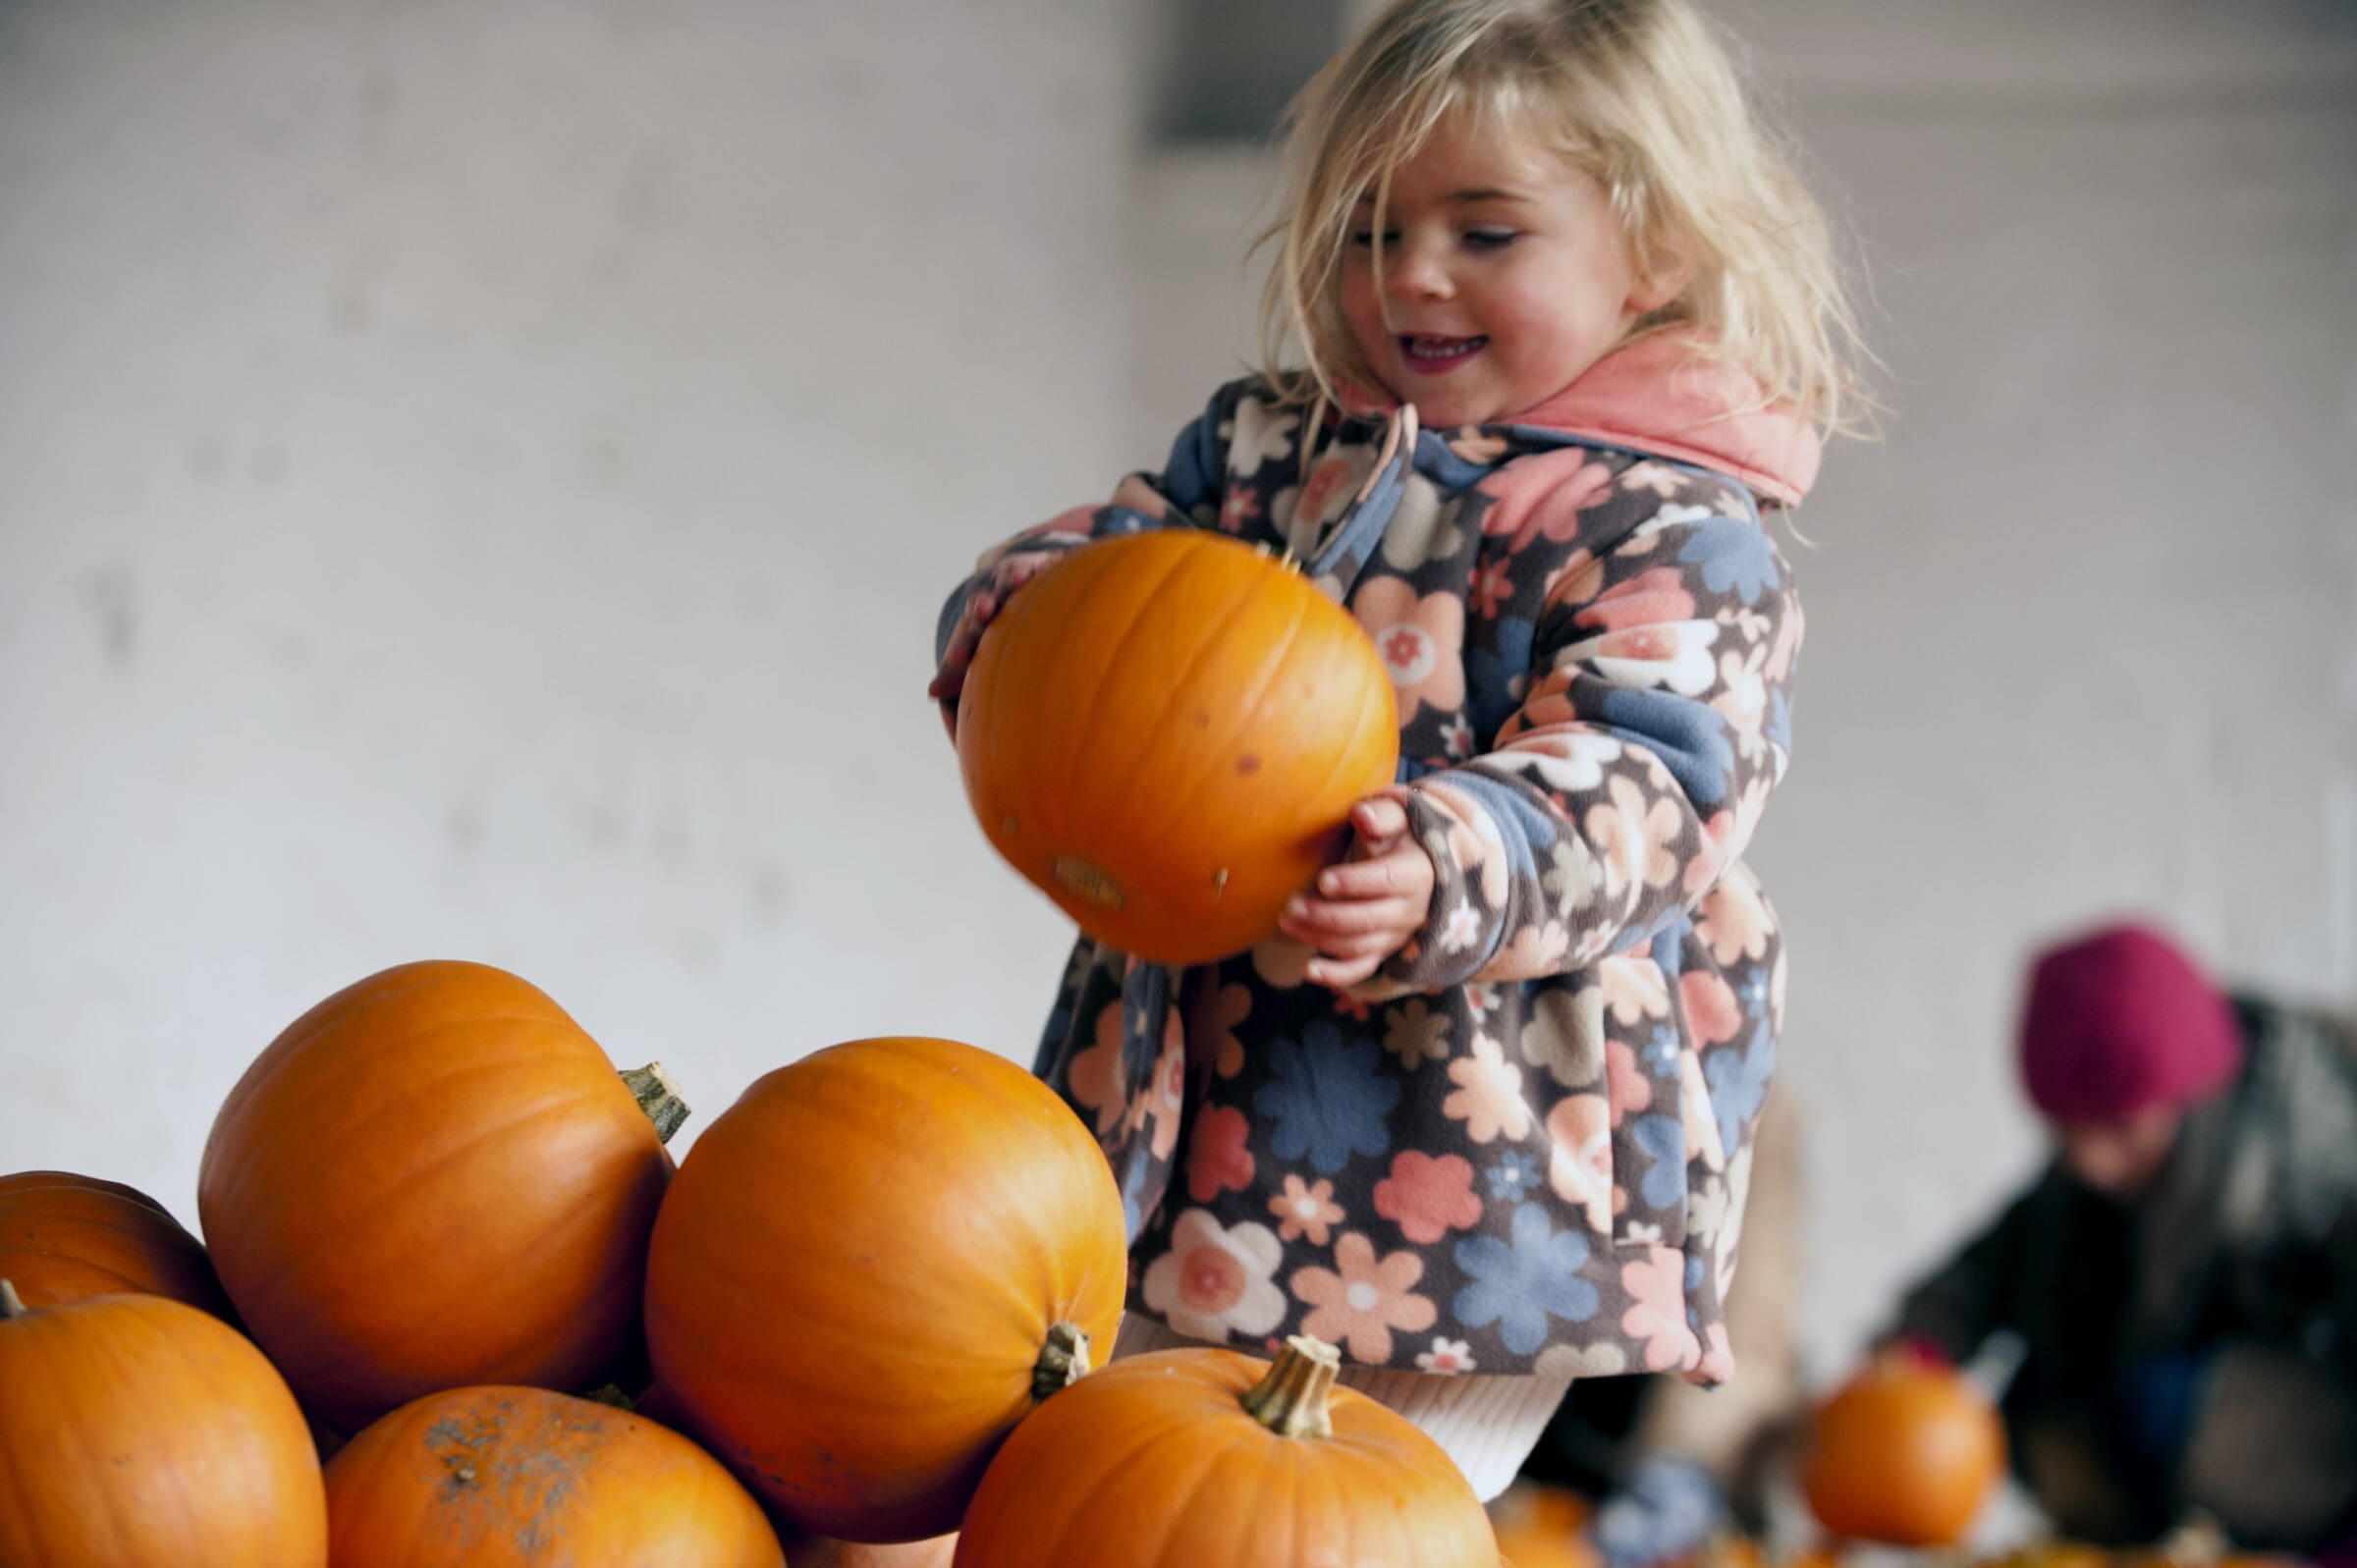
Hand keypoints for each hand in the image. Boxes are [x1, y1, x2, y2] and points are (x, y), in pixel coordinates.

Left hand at [928, 549, 1063, 703]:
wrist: (1018, 581)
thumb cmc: (999, 628)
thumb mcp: (982, 650)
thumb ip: (958, 674)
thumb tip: (930, 692)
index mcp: (978, 623)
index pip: (969, 634)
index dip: (964, 645)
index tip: (958, 657)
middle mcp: (992, 600)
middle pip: (984, 603)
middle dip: (983, 607)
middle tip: (983, 612)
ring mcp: (1012, 582)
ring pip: (1006, 580)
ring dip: (1008, 579)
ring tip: (1018, 579)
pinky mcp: (1034, 566)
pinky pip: (1031, 564)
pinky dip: (1030, 566)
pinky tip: (1033, 571)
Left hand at [1277, 794, 1433, 989]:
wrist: (1421, 862)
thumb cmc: (1402, 834)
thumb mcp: (1399, 816)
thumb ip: (1382, 815)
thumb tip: (1362, 815)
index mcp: (1417, 873)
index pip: (1388, 881)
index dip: (1355, 883)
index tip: (1323, 880)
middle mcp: (1412, 910)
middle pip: (1368, 920)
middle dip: (1326, 915)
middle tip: (1290, 905)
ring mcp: (1397, 935)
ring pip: (1359, 945)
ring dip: (1319, 938)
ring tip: (1286, 921)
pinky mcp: (1384, 950)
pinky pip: (1362, 969)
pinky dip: (1336, 976)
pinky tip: (1308, 970)